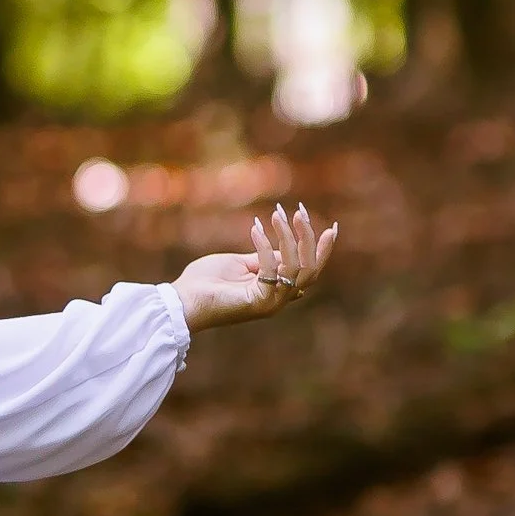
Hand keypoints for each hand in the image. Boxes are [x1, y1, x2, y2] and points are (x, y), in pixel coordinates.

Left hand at [175, 202, 336, 333]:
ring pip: (297, 268)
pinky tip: (253, 228)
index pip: (309, 270)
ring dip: (288, 237)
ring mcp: (271, 303)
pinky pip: (273, 270)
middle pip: (310, 269)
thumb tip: (285, 247)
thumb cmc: (205, 282)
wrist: (182, 301)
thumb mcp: (240, 263)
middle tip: (299, 212)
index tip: (332, 227)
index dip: (322, 250)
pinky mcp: (260, 303)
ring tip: (276, 214)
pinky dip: (265, 246)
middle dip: (308, 238)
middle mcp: (279, 299)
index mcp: (276, 290)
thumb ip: (263, 257)